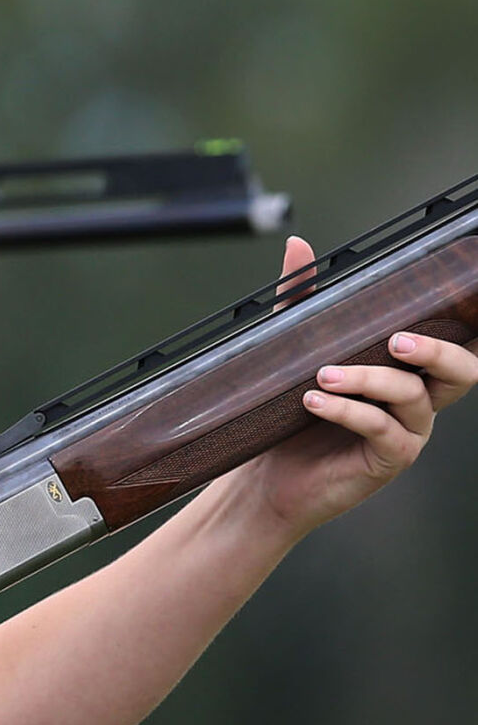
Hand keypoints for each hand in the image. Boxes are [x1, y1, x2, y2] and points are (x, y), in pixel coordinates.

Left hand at [231, 236, 477, 537]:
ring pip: (412, 396)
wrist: (266, 478)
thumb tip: (297, 245)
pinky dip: (348, 412)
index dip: (471, 323)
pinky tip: (314, 402)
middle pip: (463, 369)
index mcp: (410, 370)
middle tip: (396, 340)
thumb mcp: (294, 351)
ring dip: (369, 380)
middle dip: (436, 349)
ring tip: (322, 375)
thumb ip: (302, 301)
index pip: (457, 341)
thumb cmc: (289, 417)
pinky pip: (381, 430)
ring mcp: (408, 432)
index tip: (458, 294)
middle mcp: (419, 401)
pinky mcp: (388, 460)